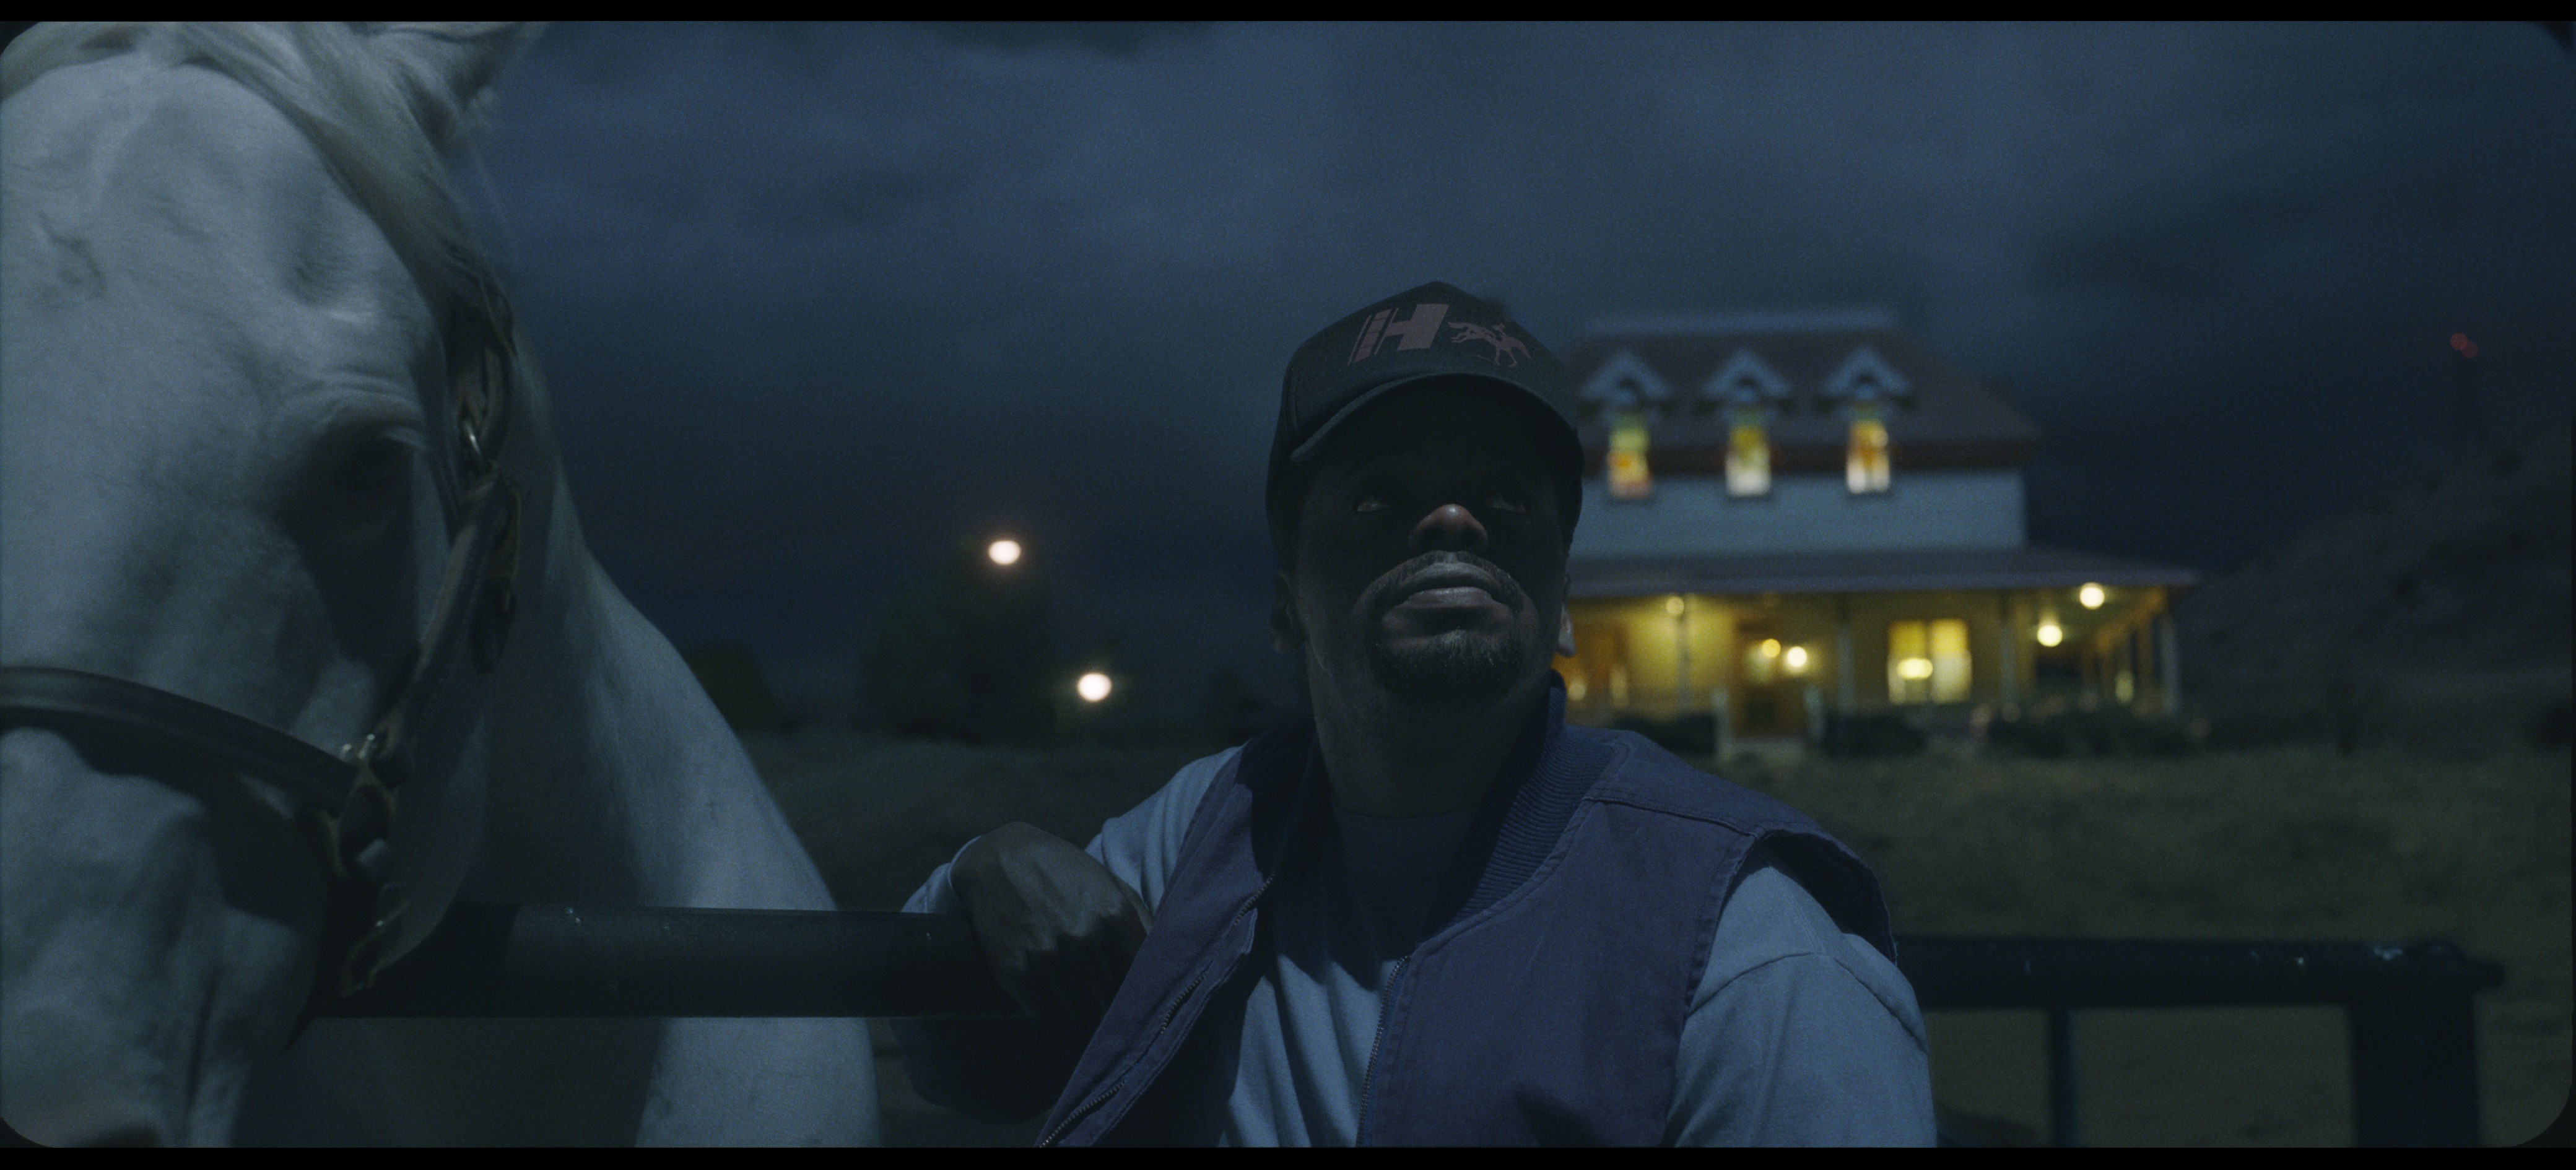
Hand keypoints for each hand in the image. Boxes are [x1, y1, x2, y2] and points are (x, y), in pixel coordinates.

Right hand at [950, 822, 1153, 1021]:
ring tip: (1084, 998)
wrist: (997, 859)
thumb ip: (1141, 921)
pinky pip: (1045, 1013)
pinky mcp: (1013, 971)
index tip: (1138, 993)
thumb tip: (1166, 961)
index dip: (1142, 988)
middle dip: (1113, 1001)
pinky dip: (1053, 1009)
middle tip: (1109, 1000)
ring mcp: (1045, 957)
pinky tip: (1055, 993)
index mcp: (1113, 913)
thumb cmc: (1062, 871)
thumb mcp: (1109, 883)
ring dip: (1085, 1009)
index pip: (1140, 974)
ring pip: (1081, 1012)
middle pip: (1112, 998)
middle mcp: (1081, 938)